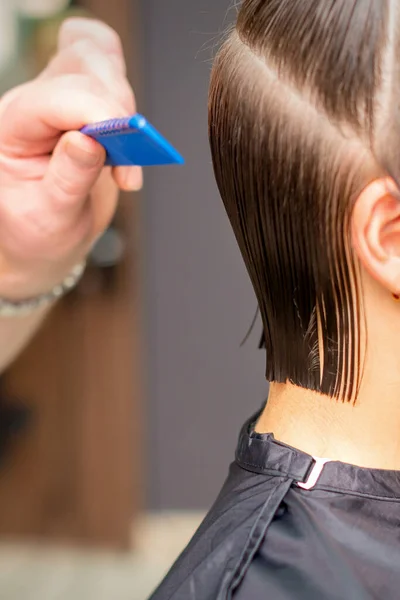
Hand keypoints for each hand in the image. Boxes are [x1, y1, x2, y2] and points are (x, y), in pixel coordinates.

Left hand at [0, 18, 141, 300]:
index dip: (97, 112)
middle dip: (115, 109)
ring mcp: (57, 99)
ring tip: (128, 157)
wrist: (43, 242)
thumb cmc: (37, 233)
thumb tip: (91, 140)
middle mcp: (31, 106)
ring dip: (124, 102)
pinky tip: (129, 129)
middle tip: (129, 162)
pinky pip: (105, 63)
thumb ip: (68, 179)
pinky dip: (124, 92)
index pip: (54, 98)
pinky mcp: (83, 102)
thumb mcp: (50, 219)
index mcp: (10, 131)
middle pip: (79, 68)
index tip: (129, 144)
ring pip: (96, 57)